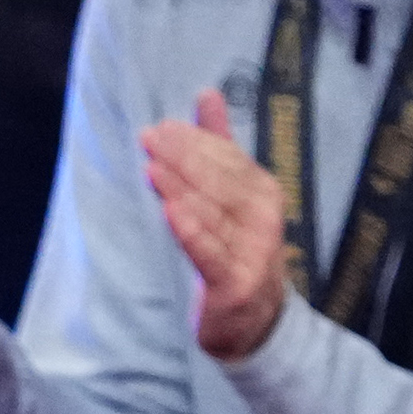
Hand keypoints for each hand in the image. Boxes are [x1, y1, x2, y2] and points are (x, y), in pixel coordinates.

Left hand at [144, 91, 291, 361]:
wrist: (253, 319)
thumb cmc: (236, 248)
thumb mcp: (230, 194)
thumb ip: (219, 145)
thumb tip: (206, 94)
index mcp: (260, 190)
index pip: (227, 159)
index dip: (196, 141)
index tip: (162, 127)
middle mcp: (262, 216)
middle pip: (219, 182)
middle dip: (184, 159)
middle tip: (149, 140)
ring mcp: (253, 250)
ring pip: (213, 214)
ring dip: (181, 189)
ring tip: (151, 168)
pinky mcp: (234, 283)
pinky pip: (210, 253)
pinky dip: (192, 231)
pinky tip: (170, 212)